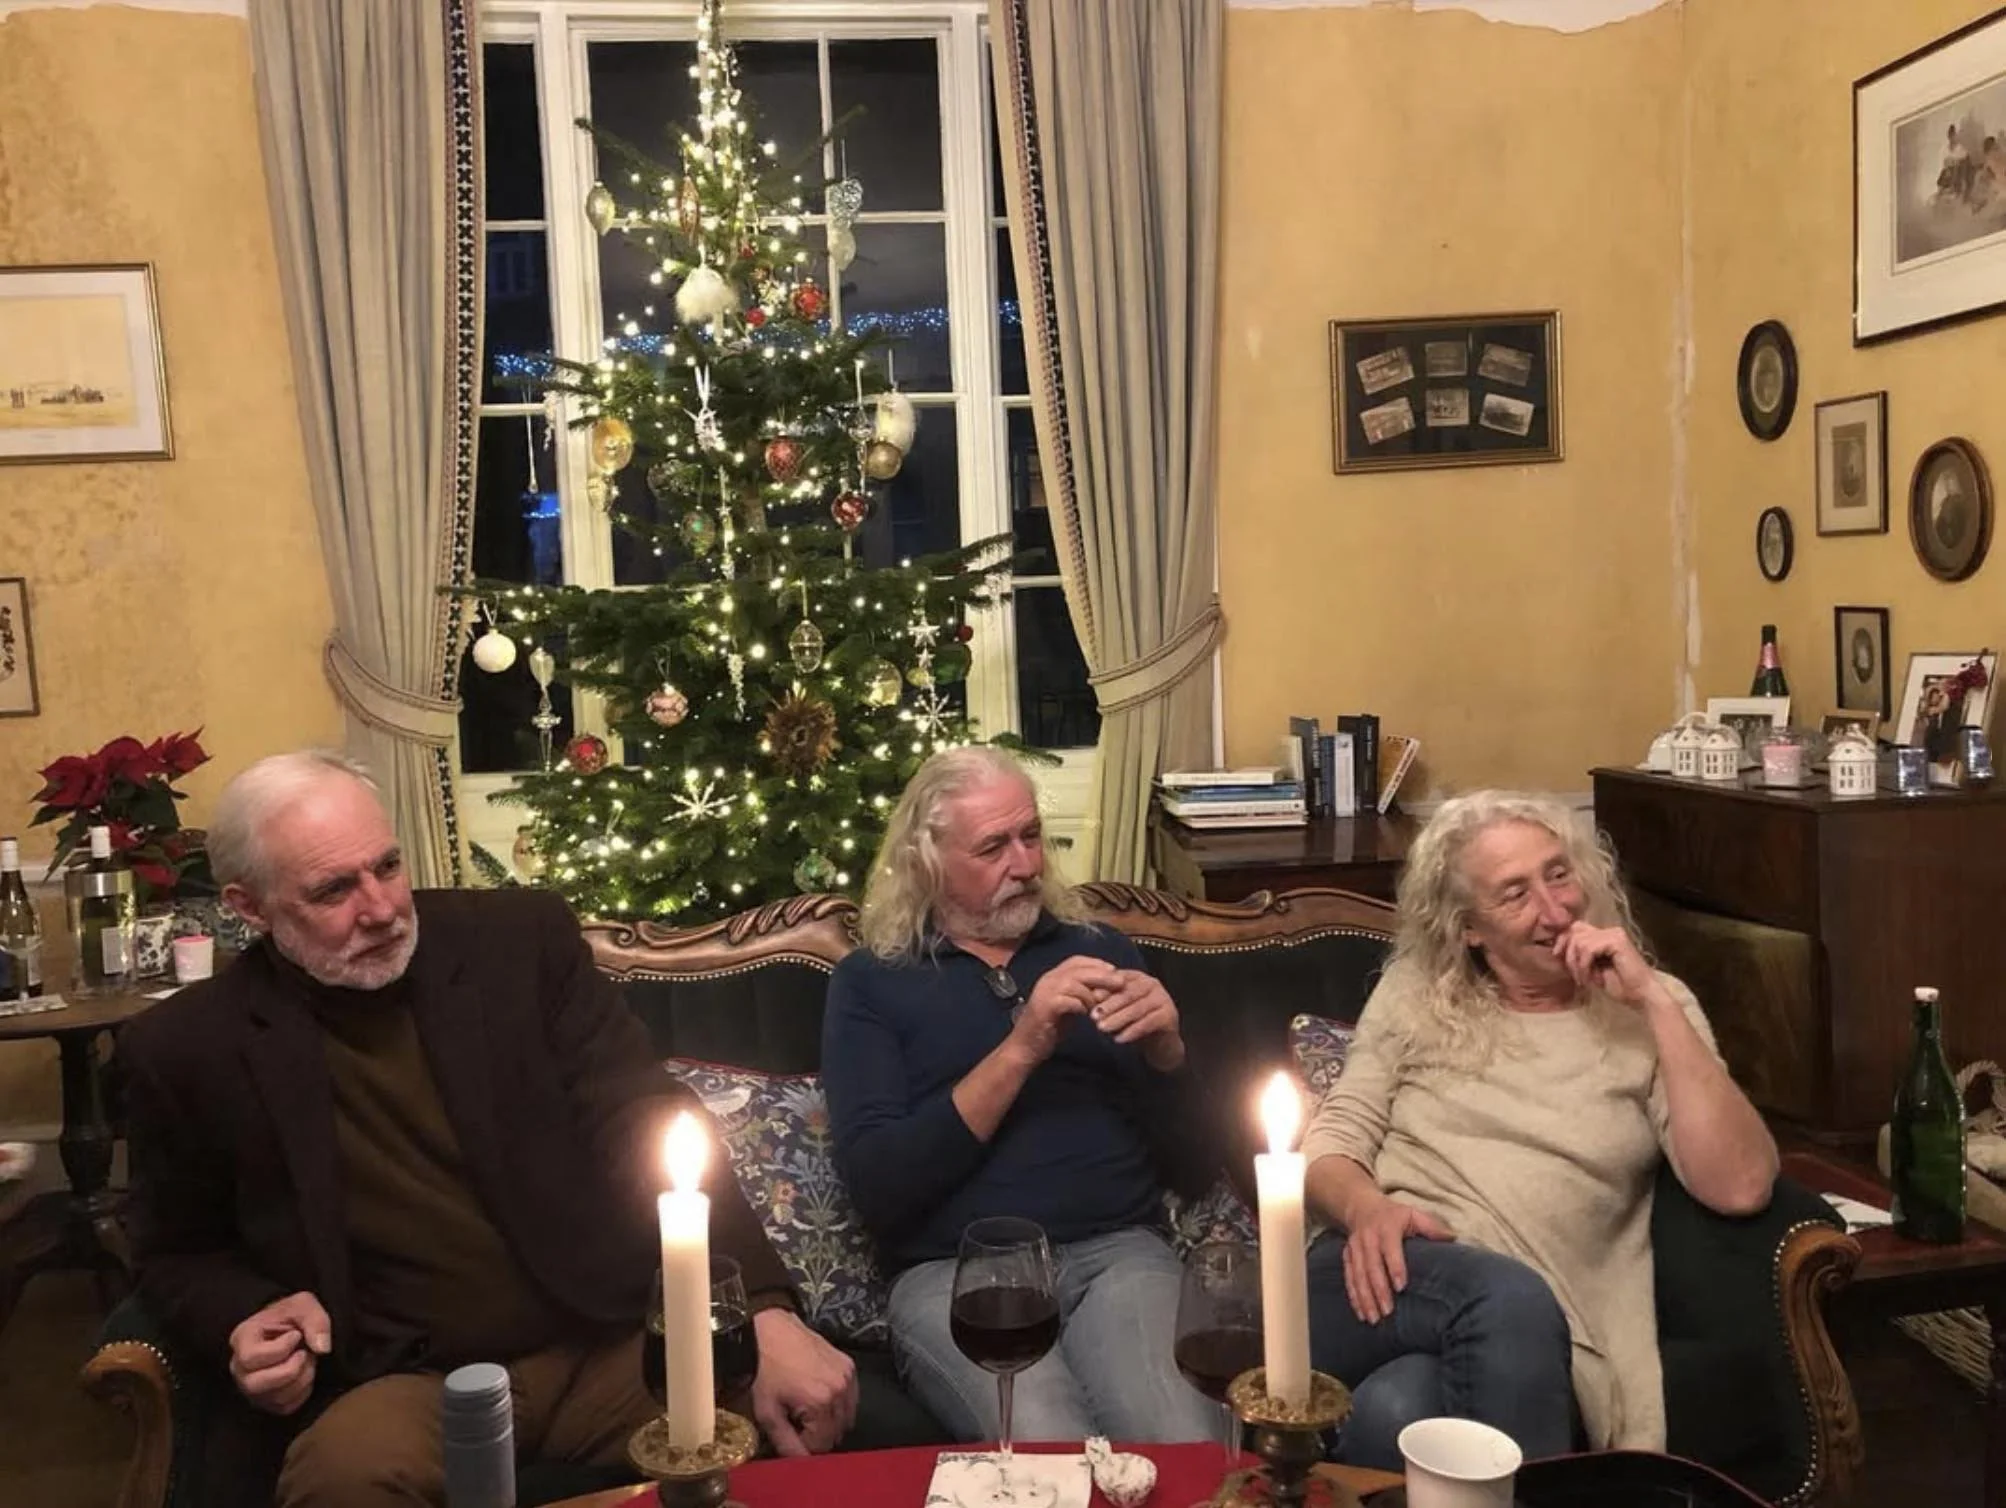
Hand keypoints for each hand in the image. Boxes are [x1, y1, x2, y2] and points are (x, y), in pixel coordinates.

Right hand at [228, 1291, 330, 1415]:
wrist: (293, 1329)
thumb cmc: (292, 1315)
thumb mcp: (304, 1305)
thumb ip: (314, 1320)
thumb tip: (322, 1348)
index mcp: (242, 1339)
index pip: (252, 1357)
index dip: (281, 1349)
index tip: (296, 1336)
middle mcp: (240, 1368)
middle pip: (257, 1384)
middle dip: (291, 1370)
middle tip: (304, 1353)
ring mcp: (250, 1388)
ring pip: (275, 1398)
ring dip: (302, 1379)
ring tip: (307, 1360)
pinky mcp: (266, 1401)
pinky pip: (285, 1407)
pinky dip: (303, 1392)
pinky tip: (304, 1373)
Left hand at [750, 1306, 857, 1455]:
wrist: (770, 1331)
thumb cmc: (765, 1370)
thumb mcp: (767, 1412)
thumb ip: (785, 1443)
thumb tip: (799, 1462)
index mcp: (821, 1403)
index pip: (823, 1444)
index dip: (805, 1445)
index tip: (791, 1432)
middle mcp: (840, 1389)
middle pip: (837, 1432)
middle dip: (818, 1433)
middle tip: (797, 1420)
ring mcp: (848, 1376)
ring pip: (847, 1416)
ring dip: (829, 1420)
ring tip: (807, 1407)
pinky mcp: (849, 1365)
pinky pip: (851, 1397)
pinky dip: (838, 1403)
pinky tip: (819, 1395)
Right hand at [1006, 955, 1119, 1065]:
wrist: (1026, 1046)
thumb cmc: (1049, 1027)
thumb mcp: (1068, 1006)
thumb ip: (1082, 994)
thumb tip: (1105, 988)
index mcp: (1052, 976)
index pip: (1076, 960)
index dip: (1097, 963)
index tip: (1114, 970)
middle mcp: (1048, 980)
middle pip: (1078, 969)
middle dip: (1102, 974)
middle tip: (1121, 982)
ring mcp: (1045, 992)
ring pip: (1074, 983)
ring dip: (1091, 993)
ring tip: (1102, 1003)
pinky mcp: (1045, 1007)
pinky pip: (1069, 1001)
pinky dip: (1081, 1006)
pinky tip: (1087, 1014)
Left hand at [1086, 969, 1184, 1070]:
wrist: (1161, 1043)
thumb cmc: (1135, 1022)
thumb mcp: (1120, 1009)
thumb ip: (1108, 1000)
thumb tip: (1091, 995)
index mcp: (1138, 978)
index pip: (1120, 980)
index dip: (1104, 989)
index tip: (1089, 999)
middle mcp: (1153, 984)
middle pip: (1128, 994)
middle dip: (1109, 1005)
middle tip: (1093, 1016)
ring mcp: (1163, 999)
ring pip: (1138, 1009)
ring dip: (1118, 1019)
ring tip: (1102, 1028)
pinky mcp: (1170, 1016)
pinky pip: (1148, 1023)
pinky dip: (1132, 1031)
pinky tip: (1119, 1039)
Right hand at [1342, 1198, 1452, 1324]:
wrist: (1361, 1207)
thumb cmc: (1394, 1215)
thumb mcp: (1413, 1214)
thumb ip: (1431, 1226)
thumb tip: (1452, 1239)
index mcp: (1386, 1228)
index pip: (1389, 1249)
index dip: (1394, 1267)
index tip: (1401, 1287)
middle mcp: (1368, 1238)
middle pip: (1371, 1266)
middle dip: (1378, 1290)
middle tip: (1387, 1312)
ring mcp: (1355, 1249)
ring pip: (1358, 1275)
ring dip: (1364, 1298)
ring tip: (1373, 1318)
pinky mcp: (1347, 1257)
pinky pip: (1349, 1278)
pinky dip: (1354, 1297)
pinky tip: (1360, 1313)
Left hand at [1550, 922, 1656, 1007]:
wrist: (1641, 996)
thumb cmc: (1619, 986)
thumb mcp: (1591, 969)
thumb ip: (1579, 956)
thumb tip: (1557, 949)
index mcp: (1604, 935)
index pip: (1575, 927)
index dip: (1563, 940)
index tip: (1557, 956)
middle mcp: (1609, 930)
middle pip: (1574, 930)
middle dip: (1568, 952)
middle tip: (1574, 973)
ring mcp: (1614, 934)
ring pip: (1579, 941)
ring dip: (1576, 963)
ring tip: (1584, 979)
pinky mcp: (1617, 941)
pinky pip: (1588, 948)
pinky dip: (1584, 965)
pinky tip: (1590, 978)